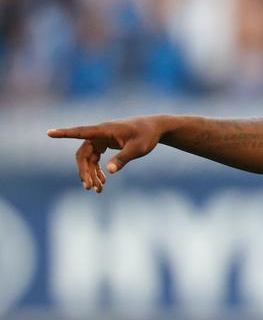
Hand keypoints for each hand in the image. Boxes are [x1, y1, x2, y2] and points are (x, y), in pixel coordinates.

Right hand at [47, 117, 163, 192]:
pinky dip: (97, 170)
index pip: (80, 132)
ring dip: (91, 174)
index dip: (64, 133)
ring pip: (89, 159)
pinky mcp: (106, 144)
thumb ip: (123, 159)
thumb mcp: (138, 149)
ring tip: (97, 190)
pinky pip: (95, 158)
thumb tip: (109, 171)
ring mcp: (101, 139)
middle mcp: (99, 134)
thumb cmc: (146, 136)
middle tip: (88, 187)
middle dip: (84, 171)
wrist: (155, 129)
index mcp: (104, 130)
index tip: (49, 133)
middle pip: (83, 154)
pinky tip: (103, 182)